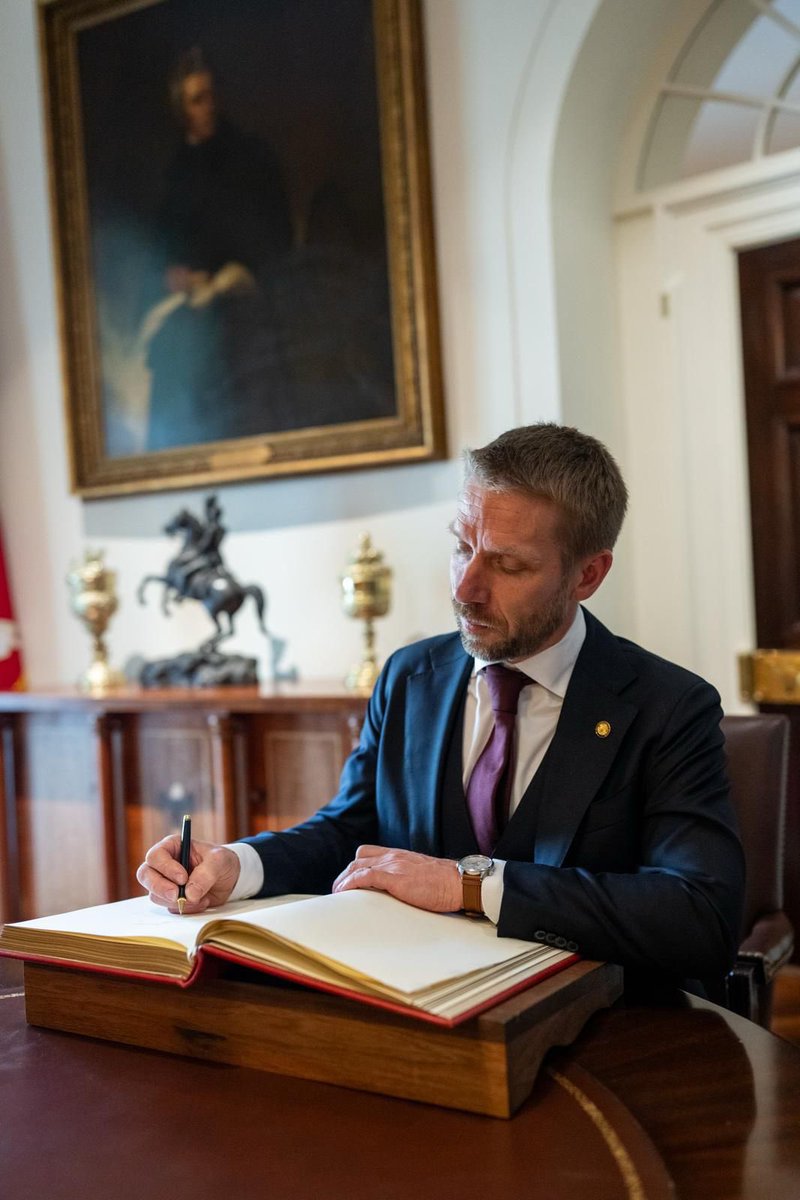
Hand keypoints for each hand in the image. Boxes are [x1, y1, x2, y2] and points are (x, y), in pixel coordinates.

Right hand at [136, 834, 240, 913]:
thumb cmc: (222, 862)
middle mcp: (163, 864)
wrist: (231, 879)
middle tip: (178, 896)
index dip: (166, 868)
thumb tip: (189, 894)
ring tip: (202, 897)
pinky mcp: (171, 899)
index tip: (183, 878)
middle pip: (145, 875)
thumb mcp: (219, 860)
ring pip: (155, 895)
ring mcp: (165, 883)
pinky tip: (202, 902)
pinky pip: (169, 907)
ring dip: (177, 901)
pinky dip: (186, 908)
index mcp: (172, 846)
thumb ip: (206, 874)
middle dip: (160, 888)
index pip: (155, 856)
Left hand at [332, 846, 460, 912]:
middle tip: (339, 891)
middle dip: (345, 875)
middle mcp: (393, 856)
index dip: (355, 866)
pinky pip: (364, 877)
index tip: (348, 880)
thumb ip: (407, 876)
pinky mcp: (394, 878)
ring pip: (357, 867)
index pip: (367, 853)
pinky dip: (350, 883)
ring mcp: (393, 866)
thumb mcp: (422, 874)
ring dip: (343, 881)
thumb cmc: (446, 883)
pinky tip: (344, 893)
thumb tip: (398, 891)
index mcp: (400, 855)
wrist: (459, 882)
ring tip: (338, 895)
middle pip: (358, 859)